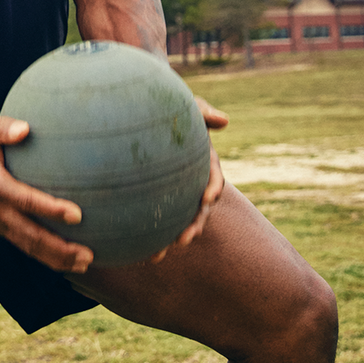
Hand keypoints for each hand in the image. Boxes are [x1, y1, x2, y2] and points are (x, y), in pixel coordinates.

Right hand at [0, 112, 95, 274]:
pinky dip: (45, 256)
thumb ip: (2, 127)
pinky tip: (68, 259)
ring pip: (27, 246)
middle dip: (59, 249)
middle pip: (28, 235)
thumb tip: (25, 129)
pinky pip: (23, 245)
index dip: (51, 209)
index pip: (25, 200)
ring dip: (55, 259)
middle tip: (87, 255)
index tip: (78, 215)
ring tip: (84, 264)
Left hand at [150, 96, 228, 262]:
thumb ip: (203, 111)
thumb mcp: (187, 106)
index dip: (213, 189)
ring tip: (158, 256)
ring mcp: (175, 192)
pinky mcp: (156, 198)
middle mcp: (192, 181)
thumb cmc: (170, 109)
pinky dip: (151, 237)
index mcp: (203, 161)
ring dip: (171, 238)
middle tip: (185, 239)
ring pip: (178, 220)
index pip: (213, 177)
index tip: (207, 199)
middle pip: (198, 208)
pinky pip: (156, 220)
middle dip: (194, 225)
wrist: (142, 117)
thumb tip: (225, 120)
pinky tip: (138, 253)